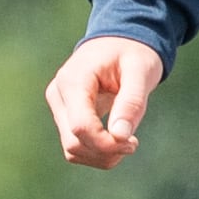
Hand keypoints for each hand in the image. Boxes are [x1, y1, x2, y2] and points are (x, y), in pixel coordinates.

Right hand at [47, 31, 163, 167]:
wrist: (120, 42)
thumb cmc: (133, 52)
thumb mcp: (141, 71)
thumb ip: (131, 102)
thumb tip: (120, 136)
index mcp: (74, 80)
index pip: (81, 127)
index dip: (106, 144)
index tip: (133, 143)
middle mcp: (58, 94)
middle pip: (74, 142)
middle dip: (106, 152)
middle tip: (134, 143)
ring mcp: (58, 105)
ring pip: (72, 150)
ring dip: (101, 156)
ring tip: (126, 142)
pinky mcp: (63, 115)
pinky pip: (75, 146)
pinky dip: (96, 152)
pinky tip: (115, 140)